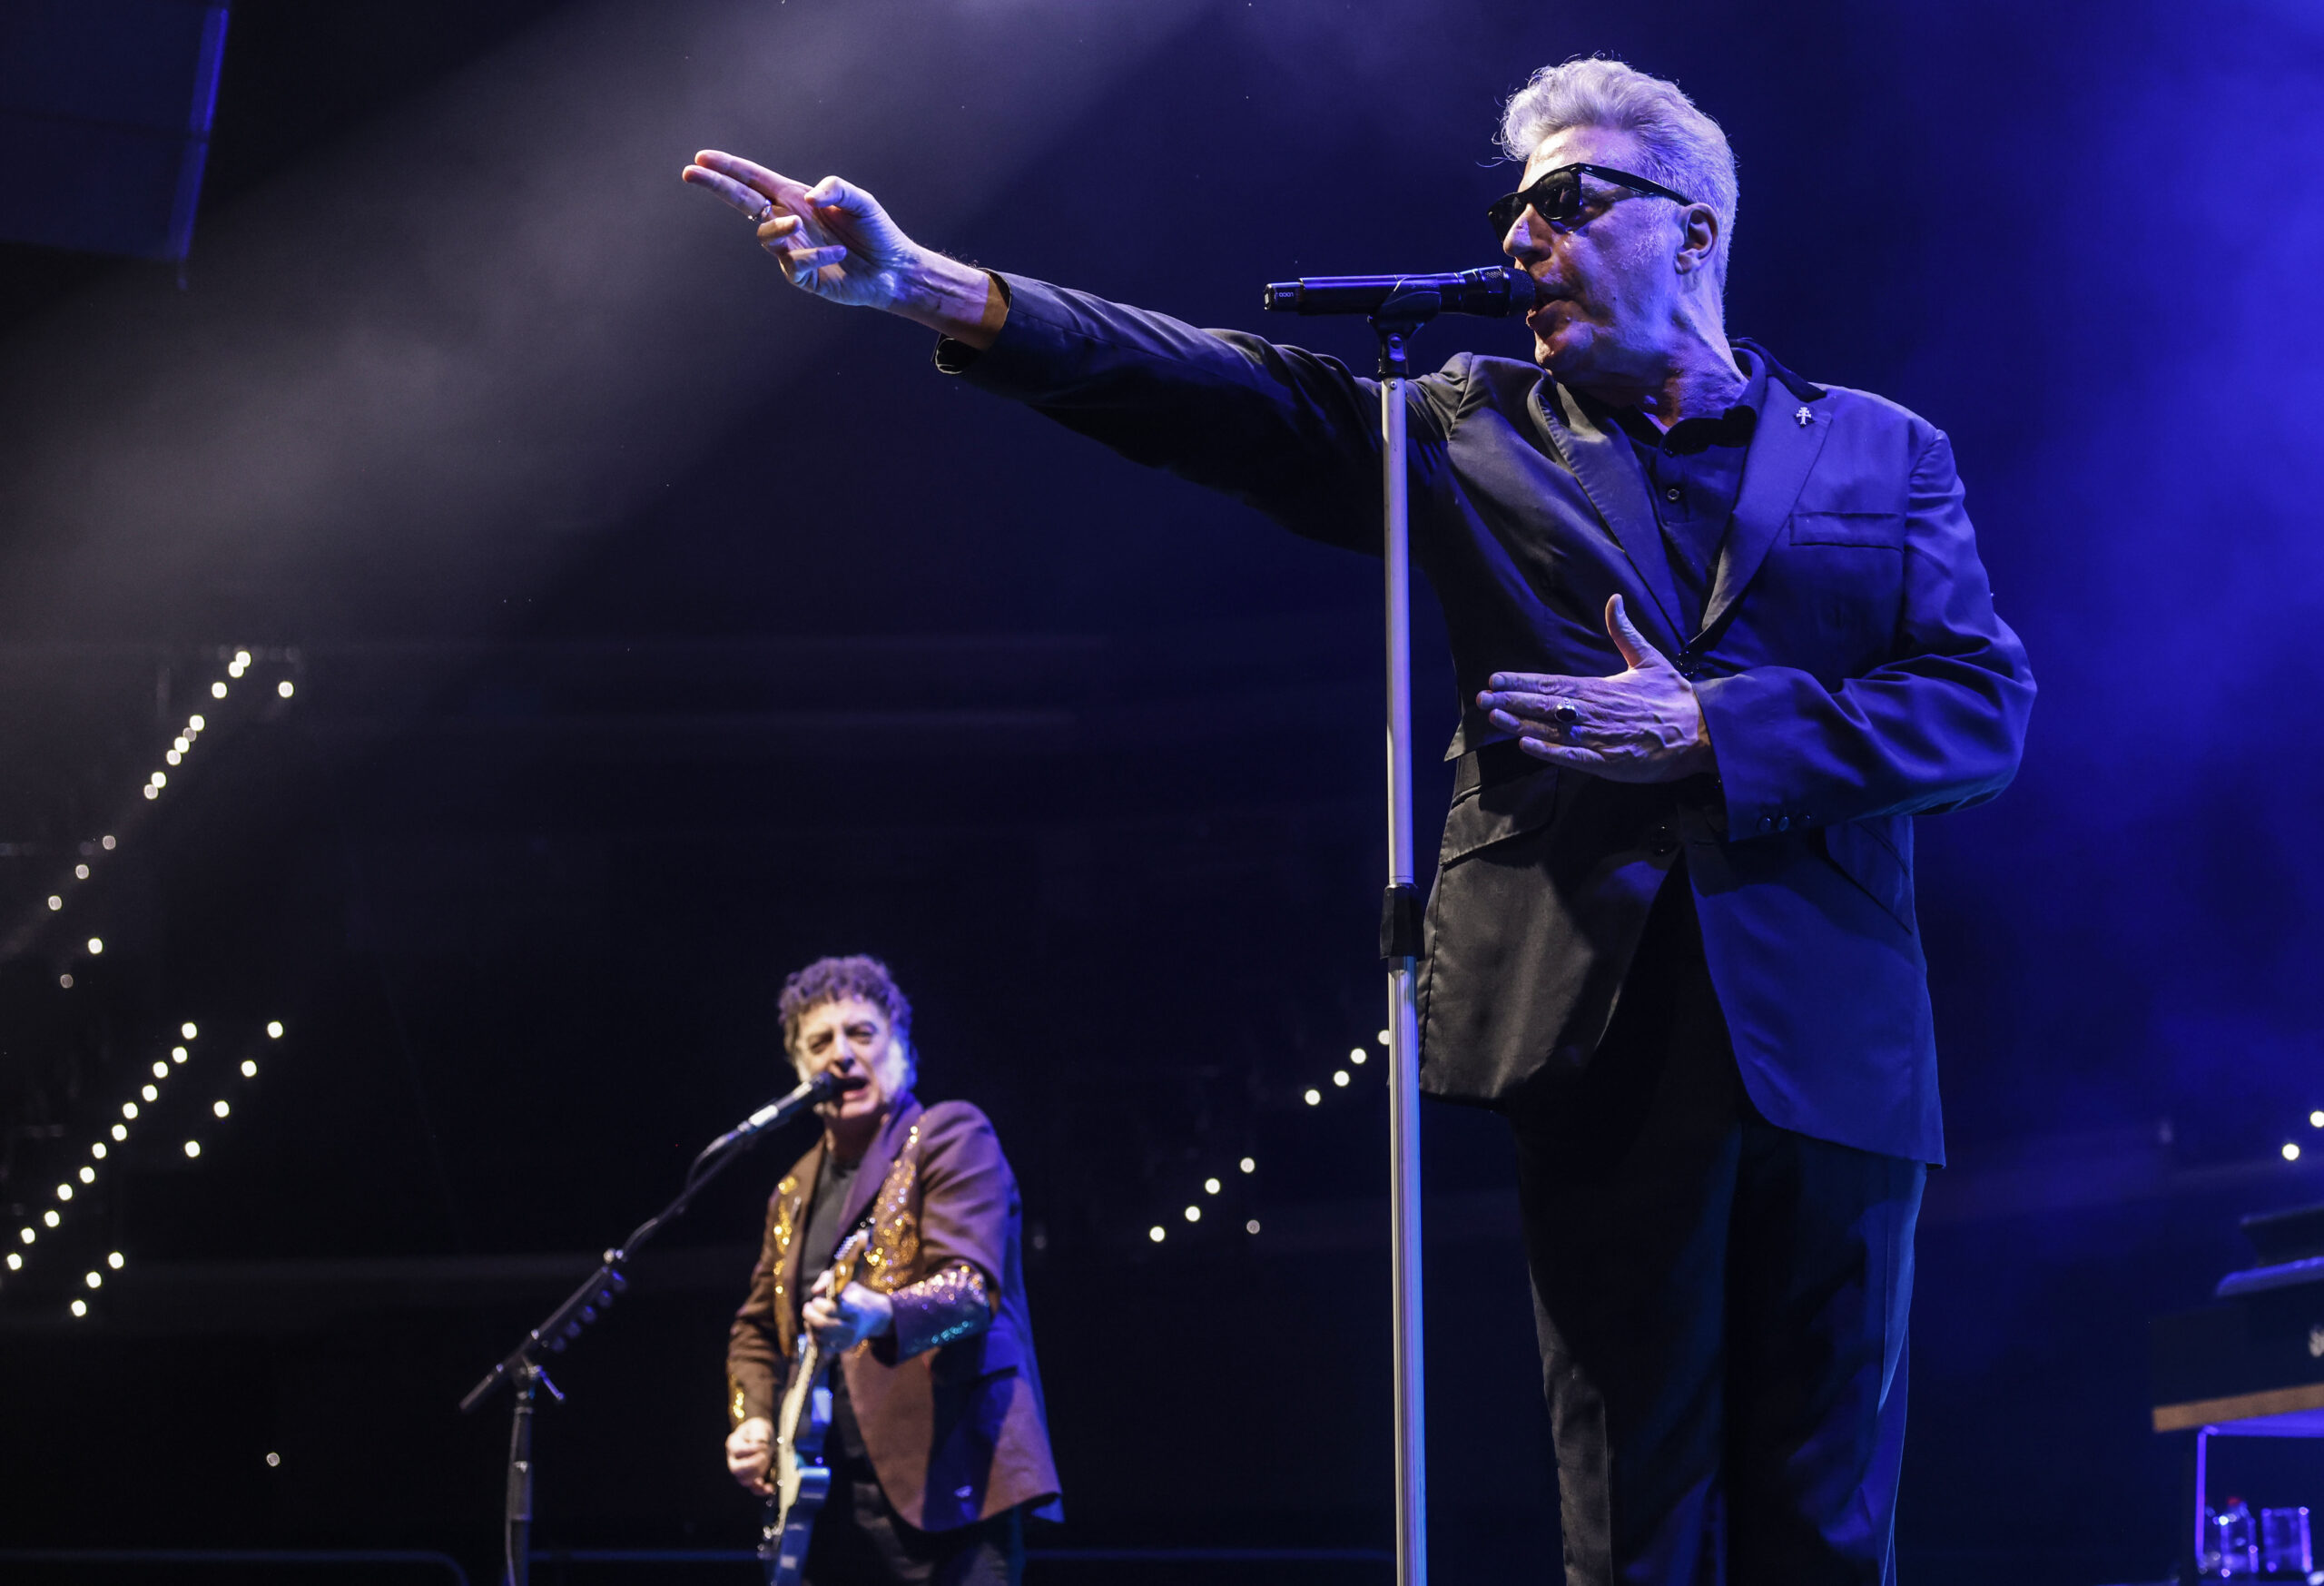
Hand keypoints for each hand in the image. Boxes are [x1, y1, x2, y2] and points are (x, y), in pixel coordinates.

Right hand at [678, 151, 1001, 343]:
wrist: (894, 269)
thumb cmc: (876, 232)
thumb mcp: (860, 202)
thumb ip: (836, 189)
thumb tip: (809, 198)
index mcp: (796, 199)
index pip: (754, 180)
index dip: (728, 168)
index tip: (701, 158)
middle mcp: (789, 221)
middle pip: (742, 201)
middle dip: (717, 185)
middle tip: (691, 172)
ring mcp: (793, 249)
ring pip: (765, 235)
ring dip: (778, 228)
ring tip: (798, 224)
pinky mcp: (803, 275)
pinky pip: (796, 262)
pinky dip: (816, 255)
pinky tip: (839, 254)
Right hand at [725, 1416, 774, 1495]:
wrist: (762, 1436)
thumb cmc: (758, 1430)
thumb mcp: (758, 1425)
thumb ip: (759, 1432)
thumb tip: (760, 1442)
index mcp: (733, 1444)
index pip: (738, 1451)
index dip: (752, 1449)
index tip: (764, 1444)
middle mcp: (734, 1460)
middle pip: (737, 1469)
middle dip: (753, 1464)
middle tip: (765, 1455)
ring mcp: (741, 1471)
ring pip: (744, 1481)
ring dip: (758, 1475)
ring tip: (768, 1465)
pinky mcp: (752, 1478)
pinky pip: (754, 1489)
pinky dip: (762, 1490)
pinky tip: (769, 1487)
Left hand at [802, 1268, 893, 1351]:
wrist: (875, 1316)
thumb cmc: (856, 1295)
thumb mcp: (846, 1282)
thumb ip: (828, 1279)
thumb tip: (814, 1291)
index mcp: (854, 1308)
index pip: (830, 1310)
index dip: (818, 1304)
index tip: (816, 1299)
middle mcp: (852, 1326)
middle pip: (822, 1325)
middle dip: (809, 1315)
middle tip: (807, 1307)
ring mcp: (847, 1339)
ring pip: (819, 1336)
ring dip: (809, 1325)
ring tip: (811, 1317)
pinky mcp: (843, 1347)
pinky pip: (821, 1347)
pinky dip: (813, 1337)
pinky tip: (813, 1328)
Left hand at [1476, 594, 1714, 782]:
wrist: (1702, 732)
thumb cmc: (1673, 697)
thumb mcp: (1648, 659)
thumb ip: (1624, 632)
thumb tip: (1614, 599)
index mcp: (1601, 688)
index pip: (1553, 682)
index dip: (1522, 680)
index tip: (1495, 678)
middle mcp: (1595, 711)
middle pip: (1546, 704)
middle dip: (1512, 700)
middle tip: (1481, 698)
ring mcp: (1600, 737)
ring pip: (1553, 729)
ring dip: (1522, 723)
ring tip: (1495, 717)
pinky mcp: (1608, 762)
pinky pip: (1573, 757)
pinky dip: (1549, 752)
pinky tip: (1526, 746)